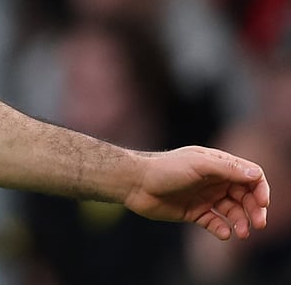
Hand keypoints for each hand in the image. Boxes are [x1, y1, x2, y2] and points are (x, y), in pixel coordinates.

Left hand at [123, 146, 269, 239]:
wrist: (135, 183)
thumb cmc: (165, 169)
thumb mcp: (198, 165)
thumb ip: (227, 169)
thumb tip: (256, 174)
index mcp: (218, 165)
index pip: (250, 176)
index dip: (260, 189)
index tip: (262, 203)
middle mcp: (215, 181)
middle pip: (246, 196)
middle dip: (254, 210)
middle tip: (259, 224)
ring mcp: (205, 197)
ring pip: (233, 211)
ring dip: (241, 222)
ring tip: (241, 232)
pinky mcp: (195, 212)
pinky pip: (215, 223)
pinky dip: (222, 229)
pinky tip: (224, 233)